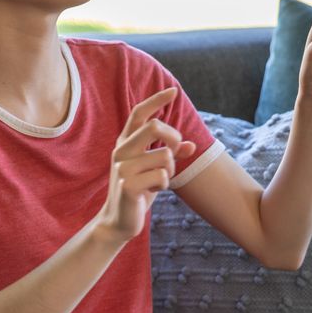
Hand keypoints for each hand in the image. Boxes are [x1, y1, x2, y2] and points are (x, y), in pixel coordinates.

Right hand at [96, 87, 195, 243]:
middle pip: (154, 127)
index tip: (174, 91)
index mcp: (125, 143)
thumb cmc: (139, 192)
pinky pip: (161, 176)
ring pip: (164, 156)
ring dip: (170, 170)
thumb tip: (191, 146)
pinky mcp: (128, 185)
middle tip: (174, 152)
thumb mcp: (156, 170)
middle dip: (173, 137)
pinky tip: (153, 192)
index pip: (139, 114)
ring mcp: (123, 167)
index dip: (156, 101)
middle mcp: (121, 151)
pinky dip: (164, 184)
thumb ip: (170, 155)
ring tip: (159, 181)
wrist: (119, 221)